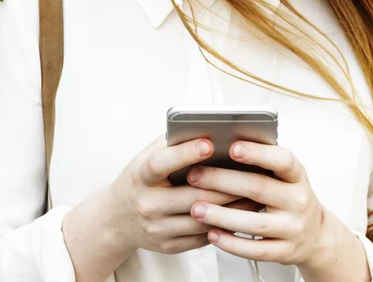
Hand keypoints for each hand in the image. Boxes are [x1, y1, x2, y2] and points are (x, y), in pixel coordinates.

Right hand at [105, 134, 262, 255]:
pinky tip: (242, 213)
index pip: (162, 163)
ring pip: (203, 218)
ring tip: (256, 192)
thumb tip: (206, 125)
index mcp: (141, 175)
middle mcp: (148, 203)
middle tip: (253, 171)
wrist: (116, 218)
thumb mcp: (147, 155)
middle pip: (193, 195)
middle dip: (226, 184)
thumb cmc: (140, 179)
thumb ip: (173, 142)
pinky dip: (225, 224)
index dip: (185, 153)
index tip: (209, 143)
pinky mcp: (169, 245)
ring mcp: (158, 228)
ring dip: (233, 206)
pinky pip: (203, 237)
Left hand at [185, 140, 339, 272]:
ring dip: (221, 215)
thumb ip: (263, 161)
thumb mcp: (286, 175)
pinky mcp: (285, 252)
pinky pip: (255, 250)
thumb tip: (225, 143)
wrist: (315, 234)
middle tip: (195, 175)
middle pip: (259, 188)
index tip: (232, 147)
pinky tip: (212, 234)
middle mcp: (298, 200)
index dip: (258, 153)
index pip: (282, 160)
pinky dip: (231, 243)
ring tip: (196, 208)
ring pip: (254, 222)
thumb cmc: (289, 195)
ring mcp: (293, 228)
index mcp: (297, 175)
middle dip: (223, 181)